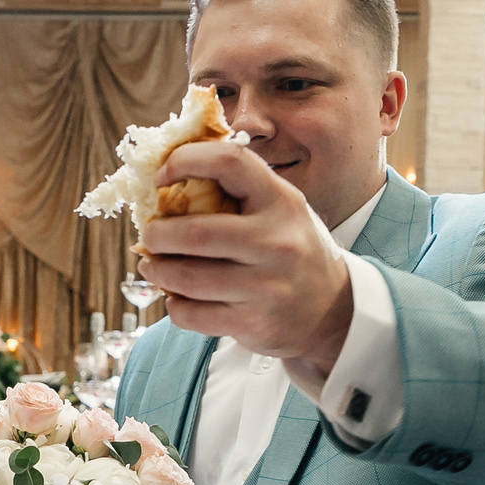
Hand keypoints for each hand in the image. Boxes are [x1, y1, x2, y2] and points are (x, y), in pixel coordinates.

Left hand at [137, 140, 355, 379]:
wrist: (334, 311)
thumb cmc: (293, 251)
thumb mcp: (280, 211)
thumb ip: (237, 193)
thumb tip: (167, 179)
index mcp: (281, 202)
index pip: (229, 162)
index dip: (185, 161)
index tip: (162, 177)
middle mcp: (277, 243)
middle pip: (196, 231)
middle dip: (157, 233)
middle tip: (150, 234)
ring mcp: (266, 287)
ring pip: (186, 276)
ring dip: (157, 270)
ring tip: (153, 264)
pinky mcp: (253, 323)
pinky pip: (191, 314)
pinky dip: (173, 304)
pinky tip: (176, 296)